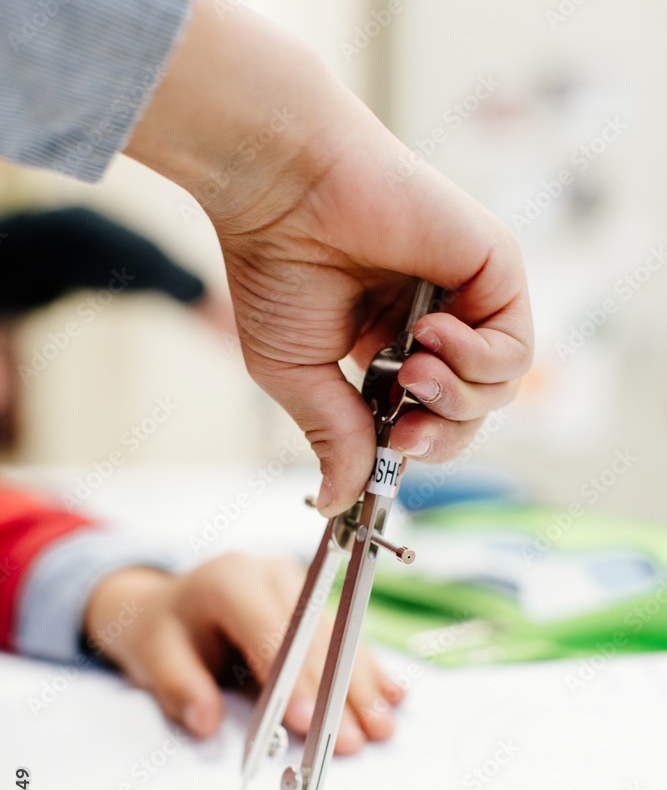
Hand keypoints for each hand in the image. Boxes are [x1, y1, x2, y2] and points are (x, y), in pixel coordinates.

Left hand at [83, 553, 403, 751]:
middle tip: (358, 738)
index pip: (272, 632)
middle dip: (338, 691)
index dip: (294, 679)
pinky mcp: (313, 601)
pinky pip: (344, 635)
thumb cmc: (160, 631)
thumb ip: (178, 687)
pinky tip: (392, 695)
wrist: (166, 604)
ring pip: (338, 636)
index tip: (309, 722)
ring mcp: (298, 584)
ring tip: (382, 727)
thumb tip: (205, 722)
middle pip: (316, 635)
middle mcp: (271, 574)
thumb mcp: (151, 656)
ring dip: (361, 684)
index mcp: (230, 580)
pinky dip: (368, 668)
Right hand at [126, 2, 532, 515]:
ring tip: (411, 371)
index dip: (414, 448)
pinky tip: (432, 335)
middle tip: (402, 430)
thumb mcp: (300, 378)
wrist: (281, 192)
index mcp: (386, 351)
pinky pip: (514, 349)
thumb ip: (334, 438)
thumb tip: (335, 501)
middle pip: (469, 414)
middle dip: (439, 437)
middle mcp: (432, 327)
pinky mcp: (495, 269)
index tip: (385, 453)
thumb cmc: (277, 271)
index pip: (426, 421)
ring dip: (456, 400)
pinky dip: (477, 359)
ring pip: (500, 391)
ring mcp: (466, 300)